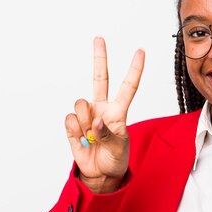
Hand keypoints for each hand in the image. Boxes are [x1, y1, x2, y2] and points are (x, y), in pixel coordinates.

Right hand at [65, 37, 144, 192]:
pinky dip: (76, 131)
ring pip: (81, 103)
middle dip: (99, 57)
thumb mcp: (119, 148)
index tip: (141, 51)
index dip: (135, 69)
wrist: (100, 173)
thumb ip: (108, 134)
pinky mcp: (73, 124)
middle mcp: (102, 107)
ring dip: (86, 121)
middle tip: (99, 38)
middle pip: (100, 78)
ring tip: (92, 137)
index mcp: (118, 111)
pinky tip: (82, 139)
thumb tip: (96, 123)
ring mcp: (87, 115)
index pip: (128, 87)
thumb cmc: (115, 158)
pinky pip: (70, 119)